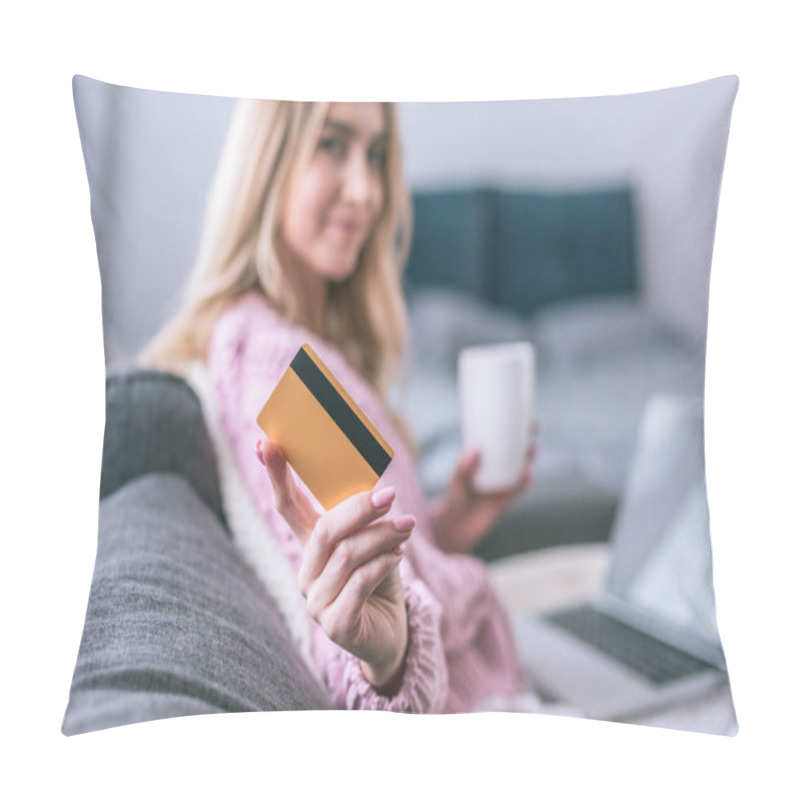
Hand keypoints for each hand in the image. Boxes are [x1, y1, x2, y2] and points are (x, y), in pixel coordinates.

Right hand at [256, 439, 412, 690]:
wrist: (392, 631)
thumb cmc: (380, 579)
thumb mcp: (372, 540)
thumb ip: (363, 518)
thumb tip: (375, 486)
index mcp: (311, 547)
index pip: (287, 506)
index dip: (276, 475)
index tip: (265, 442)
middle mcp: (306, 572)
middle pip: (324, 530)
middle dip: (358, 509)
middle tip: (390, 495)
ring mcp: (316, 601)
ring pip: (346, 555)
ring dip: (381, 536)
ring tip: (407, 527)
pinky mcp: (335, 624)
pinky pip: (359, 583)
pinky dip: (383, 564)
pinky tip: (398, 555)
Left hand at [430, 436, 535, 554]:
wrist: (455, 529)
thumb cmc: (454, 499)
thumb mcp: (457, 481)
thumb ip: (464, 467)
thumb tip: (475, 449)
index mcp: (485, 459)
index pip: (501, 438)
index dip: (513, 425)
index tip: (520, 412)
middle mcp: (496, 469)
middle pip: (517, 450)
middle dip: (527, 438)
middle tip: (530, 429)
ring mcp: (503, 483)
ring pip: (521, 466)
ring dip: (529, 456)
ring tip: (530, 448)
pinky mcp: (506, 499)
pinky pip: (519, 488)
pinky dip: (525, 481)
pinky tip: (528, 473)